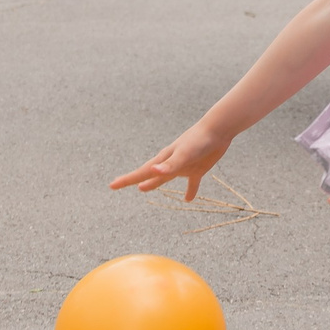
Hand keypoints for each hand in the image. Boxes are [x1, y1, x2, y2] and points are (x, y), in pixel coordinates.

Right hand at [111, 122, 231, 199]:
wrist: (218, 129)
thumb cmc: (199, 140)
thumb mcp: (184, 154)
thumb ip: (170, 165)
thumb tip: (153, 172)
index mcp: (163, 160)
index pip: (141, 173)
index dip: (126, 180)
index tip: (111, 185)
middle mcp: (170, 163)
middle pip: (148, 175)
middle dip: (133, 180)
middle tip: (117, 185)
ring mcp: (183, 165)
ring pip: (164, 178)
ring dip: (154, 184)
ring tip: (143, 190)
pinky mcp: (197, 168)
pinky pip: (191, 183)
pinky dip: (189, 191)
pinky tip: (188, 200)